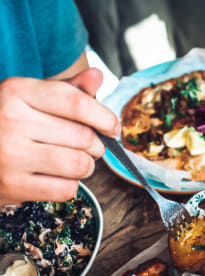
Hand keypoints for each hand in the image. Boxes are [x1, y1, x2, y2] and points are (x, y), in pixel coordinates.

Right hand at [0, 68, 119, 204]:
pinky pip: (67, 189)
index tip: (113, 128)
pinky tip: (56, 178)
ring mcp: (10, 155)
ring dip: (86, 166)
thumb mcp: (32, 100)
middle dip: (95, 145)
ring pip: (79, 164)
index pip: (76, 103)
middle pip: (83, 136)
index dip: (104, 117)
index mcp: (16, 92)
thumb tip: (97, 75)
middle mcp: (10, 120)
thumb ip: (68, 90)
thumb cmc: (10, 125)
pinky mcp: (14, 185)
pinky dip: (70, 186)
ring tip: (74, 163)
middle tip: (88, 148)